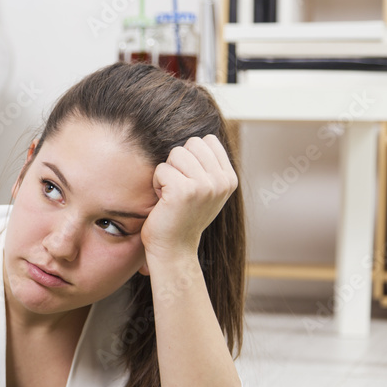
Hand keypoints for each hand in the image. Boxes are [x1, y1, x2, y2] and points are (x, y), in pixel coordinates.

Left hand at [141, 135, 237, 259]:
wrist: (174, 249)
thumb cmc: (182, 218)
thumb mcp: (205, 190)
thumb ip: (208, 166)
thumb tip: (200, 136)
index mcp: (229, 178)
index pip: (207, 140)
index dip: (190, 157)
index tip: (189, 182)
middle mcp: (222, 181)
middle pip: (190, 144)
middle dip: (177, 163)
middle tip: (177, 189)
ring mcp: (205, 185)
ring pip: (175, 154)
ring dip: (166, 173)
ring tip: (171, 195)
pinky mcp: (184, 191)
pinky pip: (161, 169)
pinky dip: (157, 183)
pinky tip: (164, 202)